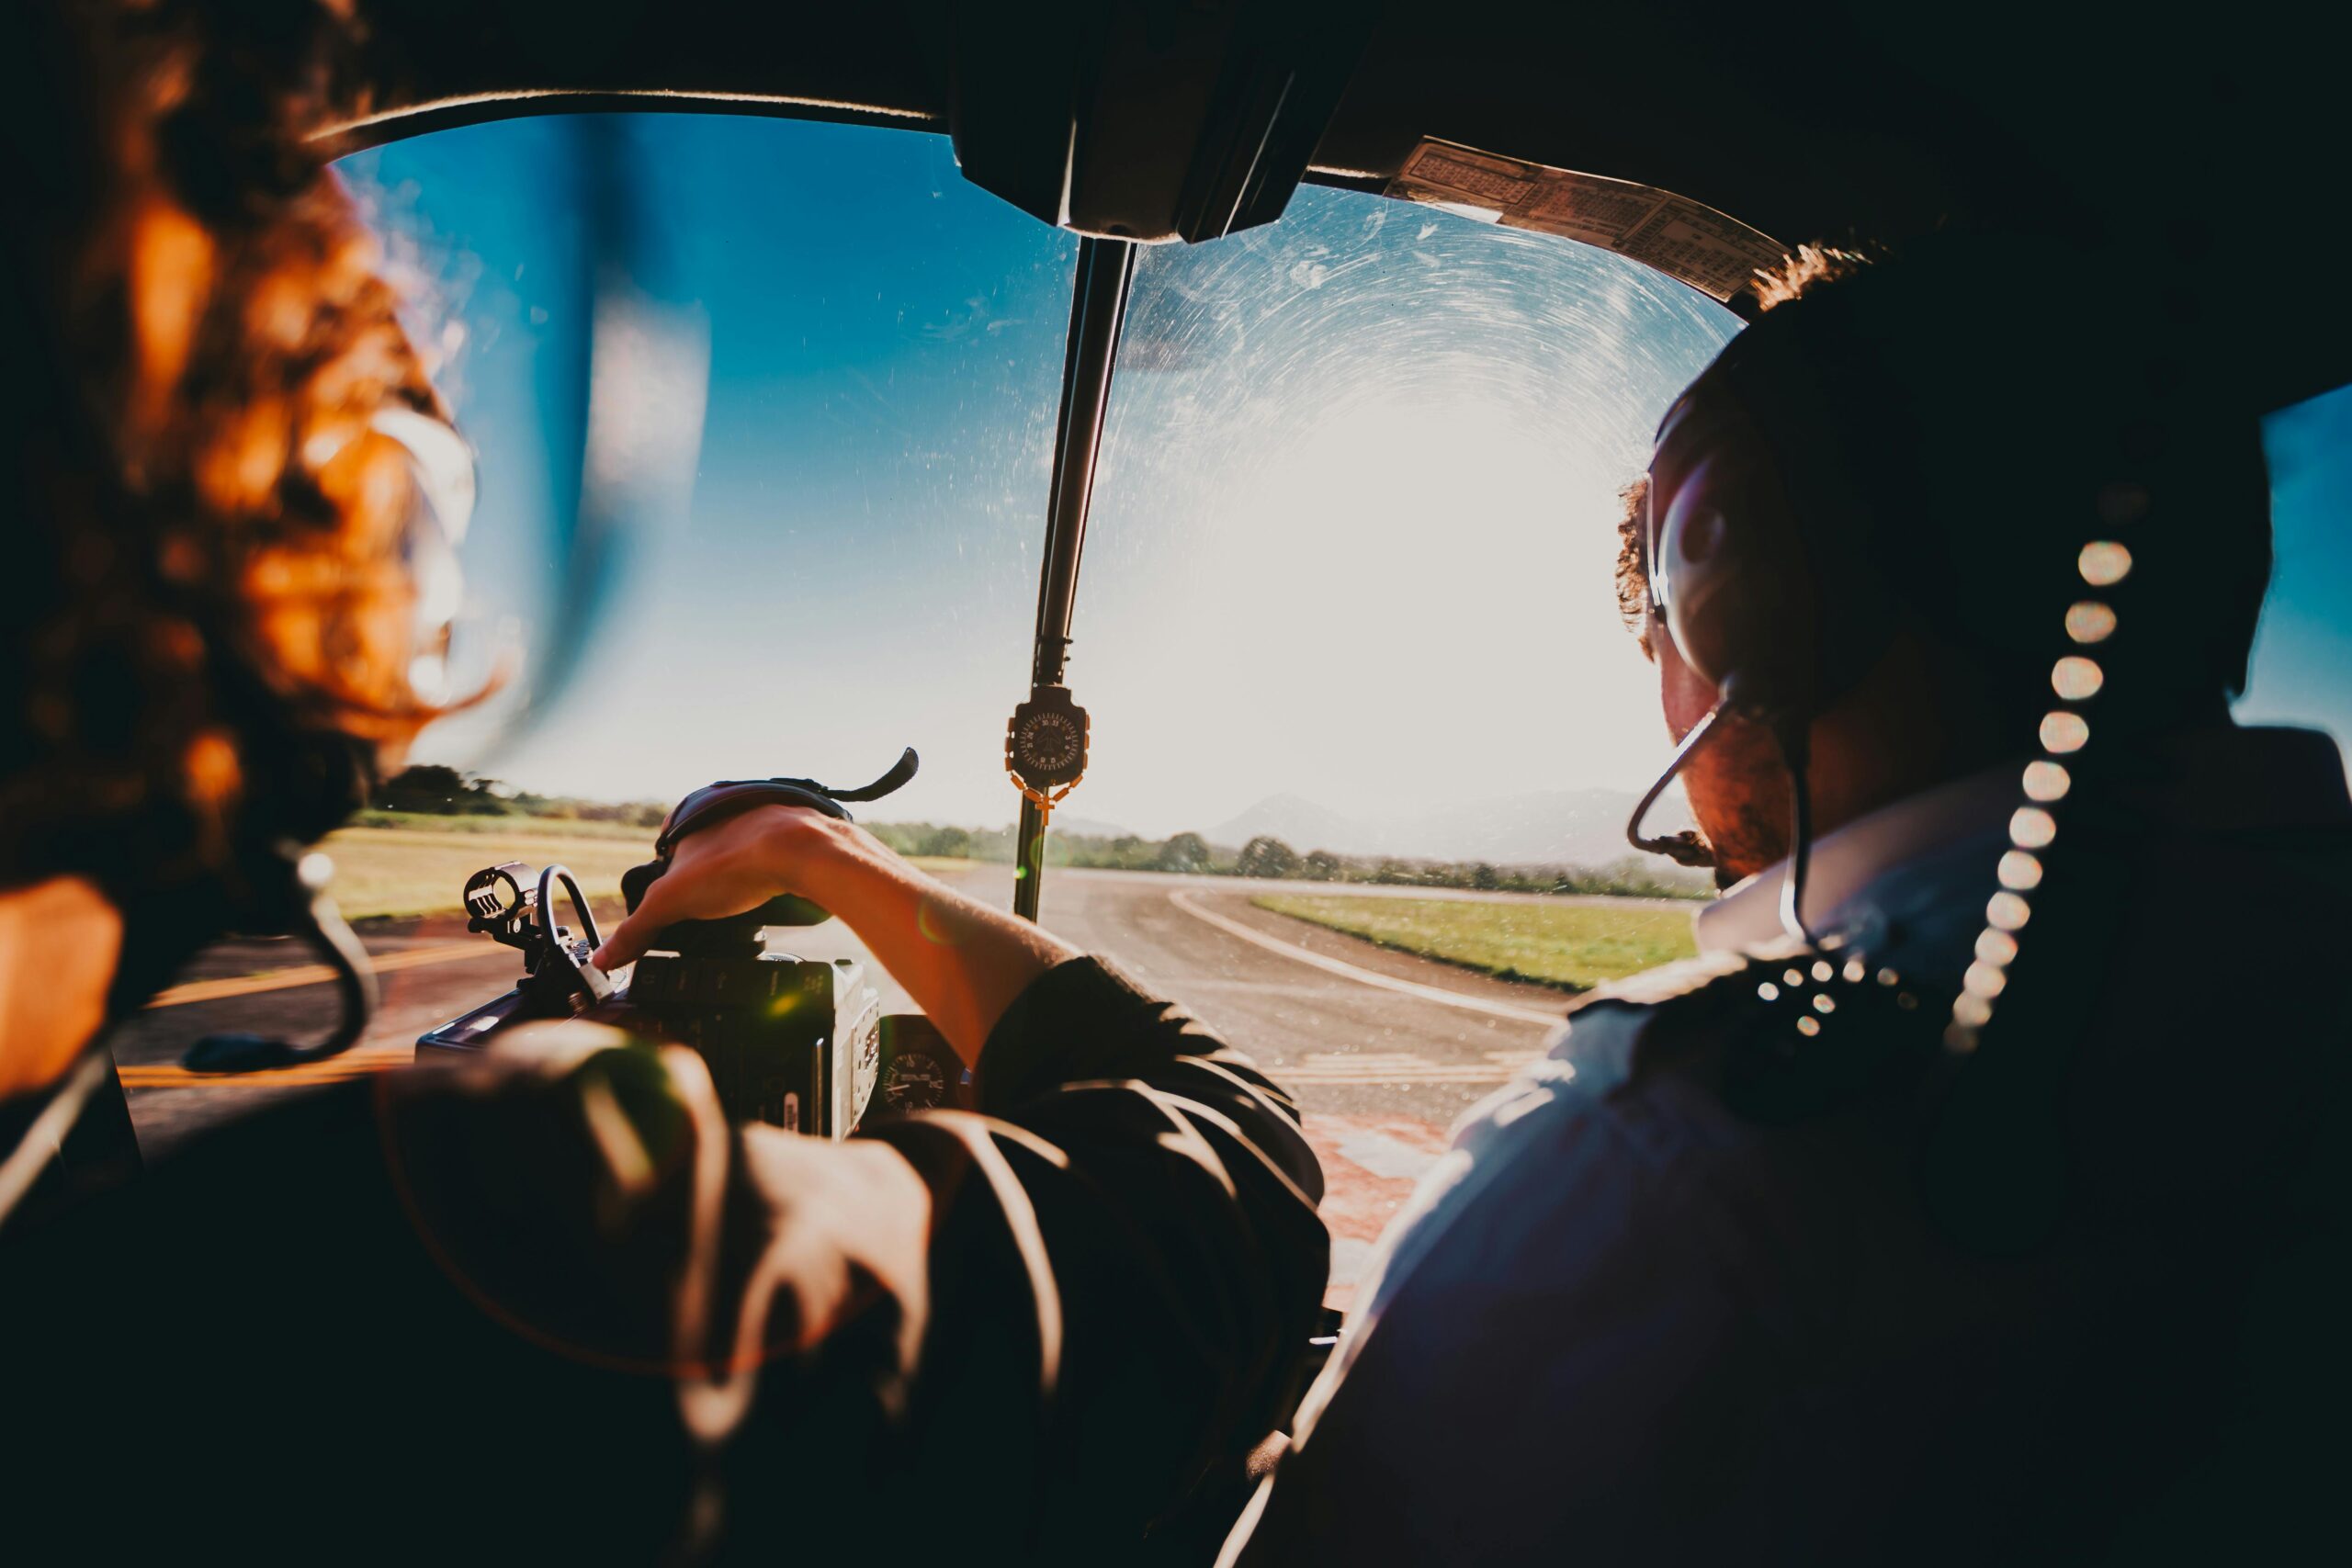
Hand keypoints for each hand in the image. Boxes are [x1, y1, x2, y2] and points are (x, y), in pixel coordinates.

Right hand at [591, 805, 836, 971]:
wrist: (803, 851)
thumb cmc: (737, 862)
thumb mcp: (671, 902)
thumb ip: (636, 931)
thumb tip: (604, 958)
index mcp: (690, 812)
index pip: (668, 849)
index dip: (667, 880)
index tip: (674, 905)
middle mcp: (726, 805)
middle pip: (706, 851)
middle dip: (706, 881)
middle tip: (707, 910)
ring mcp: (763, 816)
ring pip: (743, 851)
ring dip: (740, 877)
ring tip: (738, 904)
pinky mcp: (795, 833)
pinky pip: (776, 856)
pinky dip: (770, 877)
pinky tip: (770, 894)